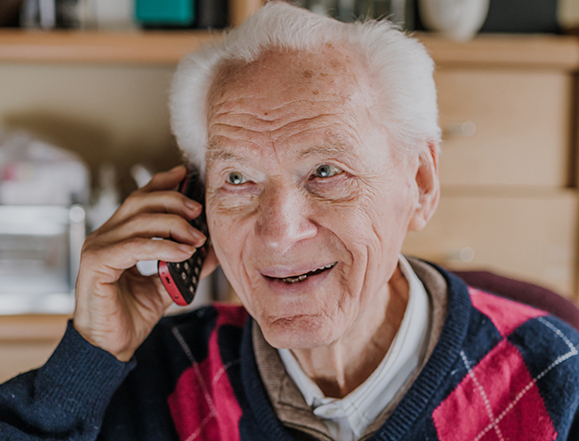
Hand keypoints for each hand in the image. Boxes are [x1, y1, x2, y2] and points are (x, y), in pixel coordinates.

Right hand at [73, 166, 218, 361]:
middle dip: (173, 200)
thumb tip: (212, 250)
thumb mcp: (166, 285)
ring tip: (197, 238)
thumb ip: (185, 266)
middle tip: (198, 210)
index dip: (161, 183)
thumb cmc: (131, 314)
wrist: (110, 346)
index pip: (139, 199)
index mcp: (118, 236)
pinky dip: (162, 247)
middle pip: (140, 202)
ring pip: (139, 221)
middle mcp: (105, 236)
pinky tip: (183, 253)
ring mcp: (98, 248)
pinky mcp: (97, 265)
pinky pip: (135, 246)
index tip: (185, 175)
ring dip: (174, 225)